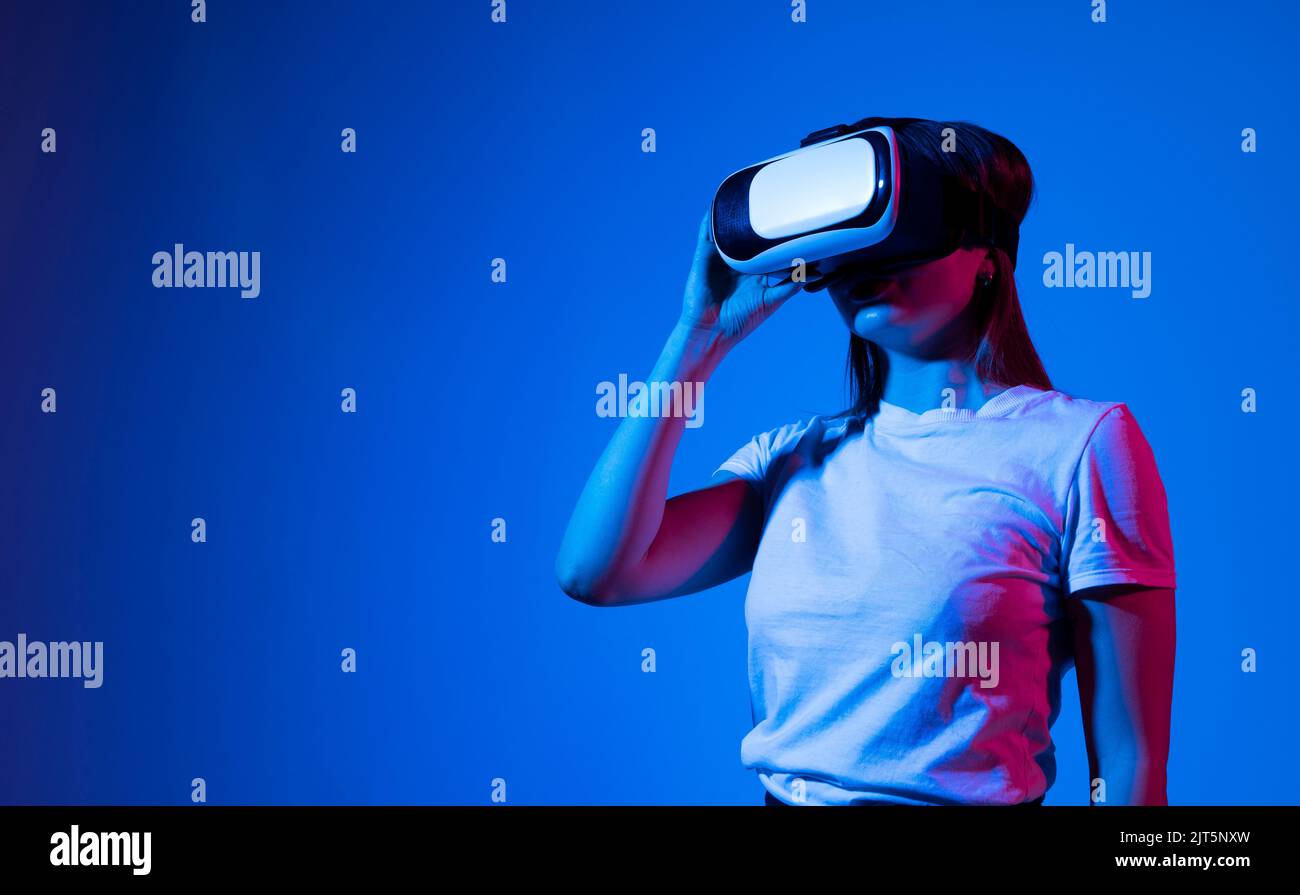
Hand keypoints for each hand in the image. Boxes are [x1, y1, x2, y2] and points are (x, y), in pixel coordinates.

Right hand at [680, 210, 801, 346]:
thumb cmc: (740, 321)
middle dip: (762, 222)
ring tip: (748, 193)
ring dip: (736, 215)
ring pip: (730, 231)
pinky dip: (711, 218)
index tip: (797, 226)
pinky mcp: (704, 257)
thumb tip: (812, 272)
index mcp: (754, 273)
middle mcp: (738, 263)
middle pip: (752, 237)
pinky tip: (718, 203)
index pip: (770, 250)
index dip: (782, 239)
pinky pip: (707, 233)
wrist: (712, 331)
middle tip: (778, 202)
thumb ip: (790, 286)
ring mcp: (721, 258)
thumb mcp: (771, 302)